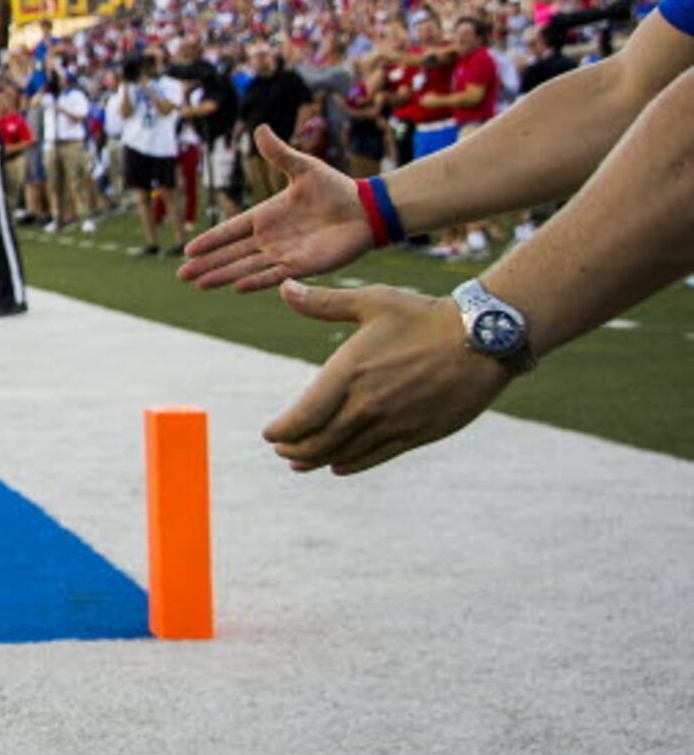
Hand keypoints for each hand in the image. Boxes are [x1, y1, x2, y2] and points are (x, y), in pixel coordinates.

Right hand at [176, 128, 369, 291]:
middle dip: (206, 264)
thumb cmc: (336, 187)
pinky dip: (255, 281)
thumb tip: (259, 128)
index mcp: (266, 215)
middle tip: (182, 274)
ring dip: (222, 275)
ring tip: (198, 284)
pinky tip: (235, 287)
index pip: (230, 230)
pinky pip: (273, 275)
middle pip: (231, 253)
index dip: (210, 240)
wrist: (366, 209)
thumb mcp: (303, 167)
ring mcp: (284, 253)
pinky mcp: (302, 266)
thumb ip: (279, 153)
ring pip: (245, 267)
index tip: (189, 249)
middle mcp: (270, 237)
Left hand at [262, 281, 512, 474]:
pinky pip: (376, 457)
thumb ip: (324, 302)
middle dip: (294, 448)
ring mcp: (393, 422)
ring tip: (300, 462)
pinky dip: (352, 464)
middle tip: (283, 449)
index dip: (281, 431)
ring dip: (316, 460)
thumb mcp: (372, 302)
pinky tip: (338, 466)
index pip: (302, 416)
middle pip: (317, 441)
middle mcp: (367, 403)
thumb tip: (285, 287)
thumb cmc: (425, 315)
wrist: (484, 338)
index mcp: (349, 373)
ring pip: (343, 453)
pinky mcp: (418, 434)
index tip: (270, 434)